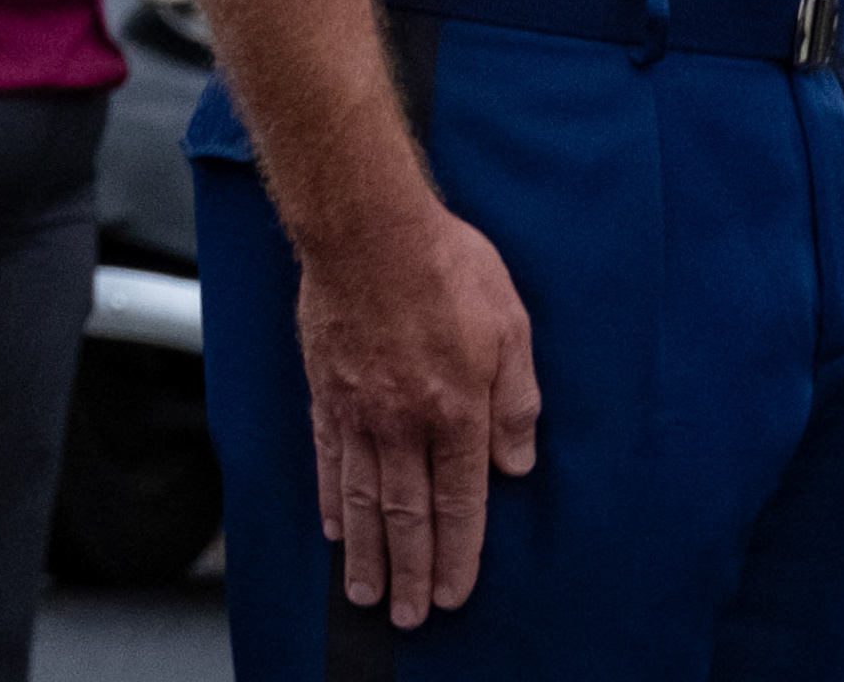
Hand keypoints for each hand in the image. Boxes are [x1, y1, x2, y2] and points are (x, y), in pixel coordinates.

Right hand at [298, 202, 538, 628]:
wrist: (366, 227)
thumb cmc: (443, 264)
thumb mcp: (512, 325)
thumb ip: (517, 400)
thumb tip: (518, 462)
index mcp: (457, 411)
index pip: (460, 502)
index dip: (458, 554)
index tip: (453, 593)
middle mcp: (404, 423)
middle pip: (408, 516)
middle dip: (410, 572)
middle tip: (406, 615)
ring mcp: (359, 411)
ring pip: (363, 500)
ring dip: (367, 553)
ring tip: (367, 592)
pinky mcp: (326, 390)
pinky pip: (328, 460)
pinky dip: (331, 499)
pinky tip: (334, 526)